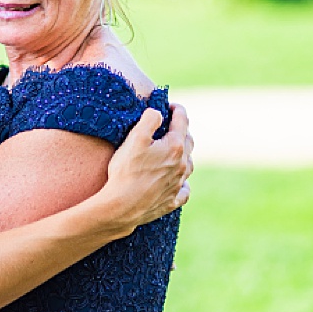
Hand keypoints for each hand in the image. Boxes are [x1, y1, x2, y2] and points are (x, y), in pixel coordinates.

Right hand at [101, 104, 192, 232]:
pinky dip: (183, 182)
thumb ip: (148, 120)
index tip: (171, 105)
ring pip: (188, 165)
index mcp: (174, 147)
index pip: (182, 122)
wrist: (123, 206)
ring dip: (184, 155)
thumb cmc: (127, 171)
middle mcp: (182, 165)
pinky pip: (184, 189)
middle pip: (189, 142)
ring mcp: (178, 184)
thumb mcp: (134, 139)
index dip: (177, 110)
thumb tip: (158, 112)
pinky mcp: (172, 200)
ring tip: (174, 151)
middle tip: (171, 125)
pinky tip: (178, 182)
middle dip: (182, 131)